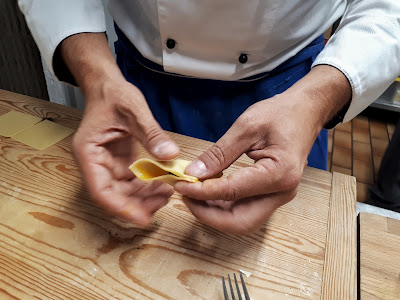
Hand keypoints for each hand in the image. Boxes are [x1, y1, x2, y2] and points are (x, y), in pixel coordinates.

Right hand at [72, 80, 179, 224]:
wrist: (108, 86)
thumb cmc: (114, 95)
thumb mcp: (135, 110)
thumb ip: (152, 134)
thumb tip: (171, 156)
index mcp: (89, 152)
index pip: (100, 190)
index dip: (120, 208)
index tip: (142, 218)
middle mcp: (95, 162)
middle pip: (113, 195)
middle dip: (138, 204)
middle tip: (163, 202)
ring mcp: (107, 164)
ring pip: (124, 191)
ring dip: (144, 196)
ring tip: (168, 192)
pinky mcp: (119, 162)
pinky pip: (132, 181)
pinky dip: (147, 185)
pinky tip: (164, 182)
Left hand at [175, 66, 350, 234]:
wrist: (305, 112)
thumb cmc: (281, 113)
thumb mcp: (246, 127)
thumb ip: (219, 153)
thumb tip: (193, 174)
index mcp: (279, 173)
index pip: (232, 192)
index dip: (201, 192)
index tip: (180, 185)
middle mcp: (282, 192)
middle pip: (240, 221)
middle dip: (208, 214)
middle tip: (185, 197)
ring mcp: (279, 196)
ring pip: (242, 220)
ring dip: (214, 213)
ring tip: (193, 194)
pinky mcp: (272, 193)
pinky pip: (246, 209)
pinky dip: (224, 206)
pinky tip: (208, 192)